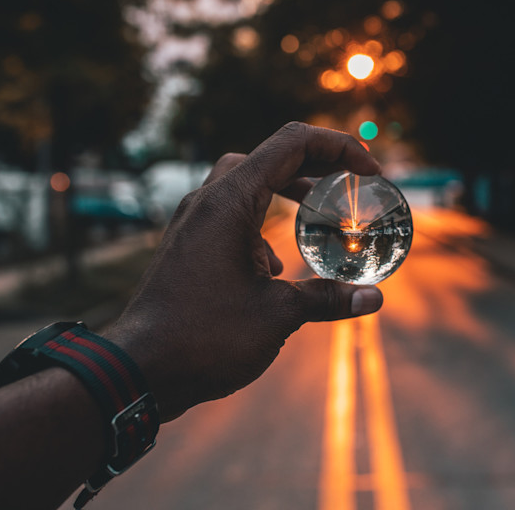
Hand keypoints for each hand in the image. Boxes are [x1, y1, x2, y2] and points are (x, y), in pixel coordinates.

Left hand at [105, 123, 383, 420]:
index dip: (339, 147)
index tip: (370, 171)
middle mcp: (208, 201)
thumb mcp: (278, 315)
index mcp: (229, 202)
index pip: (293, 144)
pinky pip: (230, 214)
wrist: (139, 371)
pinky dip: (262, 222)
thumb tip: (375, 299)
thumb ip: (328, 299)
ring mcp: (194, 221)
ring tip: (319, 210)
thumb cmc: (204, 338)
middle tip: (350, 182)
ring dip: (287, 188)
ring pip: (246, 182)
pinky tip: (279, 264)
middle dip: (316, 163)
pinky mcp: (189, 244)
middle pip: (270, 156)